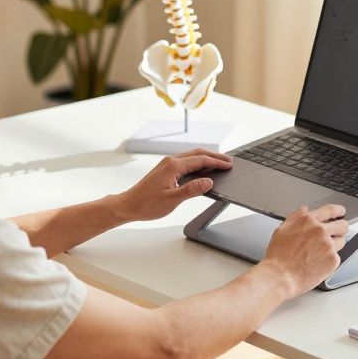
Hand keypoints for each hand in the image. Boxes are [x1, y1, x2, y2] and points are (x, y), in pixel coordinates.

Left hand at [115, 148, 232, 221]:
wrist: (129, 205)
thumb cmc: (147, 204)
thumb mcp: (172, 200)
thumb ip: (191, 190)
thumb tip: (208, 182)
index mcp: (173, 166)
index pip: (201, 160)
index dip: (217, 163)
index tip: (229, 165)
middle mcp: (170, 161)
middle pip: (197, 153)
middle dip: (214, 156)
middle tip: (229, 161)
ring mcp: (167, 164)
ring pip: (191, 156)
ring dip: (206, 158)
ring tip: (219, 163)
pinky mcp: (165, 169)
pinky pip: (186, 161)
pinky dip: (198, 162)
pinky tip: (202, 169)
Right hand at [260, 204, 348, 295]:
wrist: (280, 276)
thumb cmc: (278, 256)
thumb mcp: (282, 230)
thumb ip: (296, 217)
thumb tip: (304, 210)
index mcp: (308, 221)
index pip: (330, 210)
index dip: (338, 210)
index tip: (341, 212)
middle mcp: (320, 231)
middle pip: (342, 225)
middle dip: (340, 229)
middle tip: (335, 234)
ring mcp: (328, 245)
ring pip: (341, 241)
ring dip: (334, 245)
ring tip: (319, 253)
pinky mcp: (333, 260)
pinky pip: (337, 257)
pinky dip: (329, 260)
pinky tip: (317, 263)